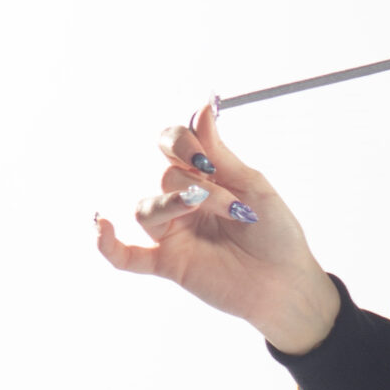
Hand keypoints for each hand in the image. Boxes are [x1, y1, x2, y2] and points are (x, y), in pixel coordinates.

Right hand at [95, 103, 341, 355]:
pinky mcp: (168, 264)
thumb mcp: (252, 187)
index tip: (205, 157)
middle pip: (166, 176)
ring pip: (146, 209)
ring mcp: (173, 233)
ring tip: (210, 213)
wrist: (288, 282)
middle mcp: (183, 203)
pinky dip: (107, 244)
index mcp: (204, 178)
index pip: (172, 145)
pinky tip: (101, 225)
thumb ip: (220, 154)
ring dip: (175, 205)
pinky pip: (126, 256)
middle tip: (234, 207)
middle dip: (200, 186)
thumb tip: (201, 107)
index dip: (181, 142)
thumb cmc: (275, 234)